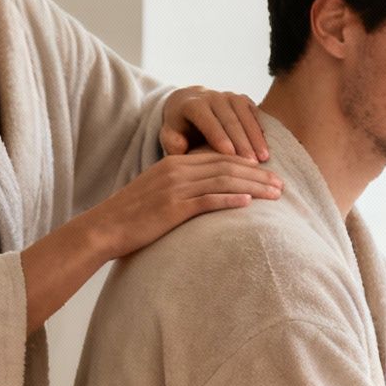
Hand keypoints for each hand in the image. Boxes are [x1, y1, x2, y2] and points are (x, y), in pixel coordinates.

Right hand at [87, 152, 282, 259]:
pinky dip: (230, 201)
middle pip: (227, 166)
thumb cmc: (131, 216)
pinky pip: (207, 201)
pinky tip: (248, 205)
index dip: (247, 165)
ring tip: (274, 195)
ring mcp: (175, 188)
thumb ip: (182, 187)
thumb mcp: (157, 192)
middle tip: (281, 184)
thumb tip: (207, 193)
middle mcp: (177, 170)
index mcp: (175, 163)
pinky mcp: (172, 208)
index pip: (219, 157)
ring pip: (223, 181)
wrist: (104, 227)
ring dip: (253, 188)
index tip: (268, 174)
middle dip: (258, 175)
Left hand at [160, 86, 268, 160]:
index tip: (229, 155)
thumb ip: (172, 142)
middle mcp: (212, 97)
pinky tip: (266, 147)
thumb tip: (181, 146)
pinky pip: (253, 114)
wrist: (188, 104)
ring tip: (263, 158)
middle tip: (252, 163)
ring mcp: (229, 96)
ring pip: (245, 116)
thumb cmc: (179, 127)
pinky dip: (260, 131)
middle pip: (229, 120)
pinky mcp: (242, 100)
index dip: (219, 137)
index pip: (207, 121)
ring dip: (255, 138)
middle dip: (242, 142)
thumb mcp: (169, 134)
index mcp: (192, 104)